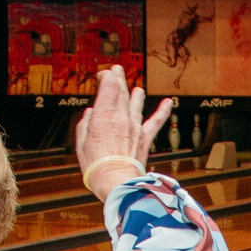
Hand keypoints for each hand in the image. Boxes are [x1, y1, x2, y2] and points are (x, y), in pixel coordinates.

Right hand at [73, 66, 171, 200]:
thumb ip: (85, 125)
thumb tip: (89, 115)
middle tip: (117, 70)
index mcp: (104, 115)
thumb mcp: (81, 143)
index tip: (102, 75)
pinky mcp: (145, 138)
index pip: (109, 85)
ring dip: (136, 93)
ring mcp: (135, 126)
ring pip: (136, 103)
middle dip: (119, 78)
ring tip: (137, 89)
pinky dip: (163, 111)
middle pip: (122, 91)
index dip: (106, 76)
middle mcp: (121, 116)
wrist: (116, 180)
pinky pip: (156, 121)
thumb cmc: (97, 165)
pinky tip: (168, 103)